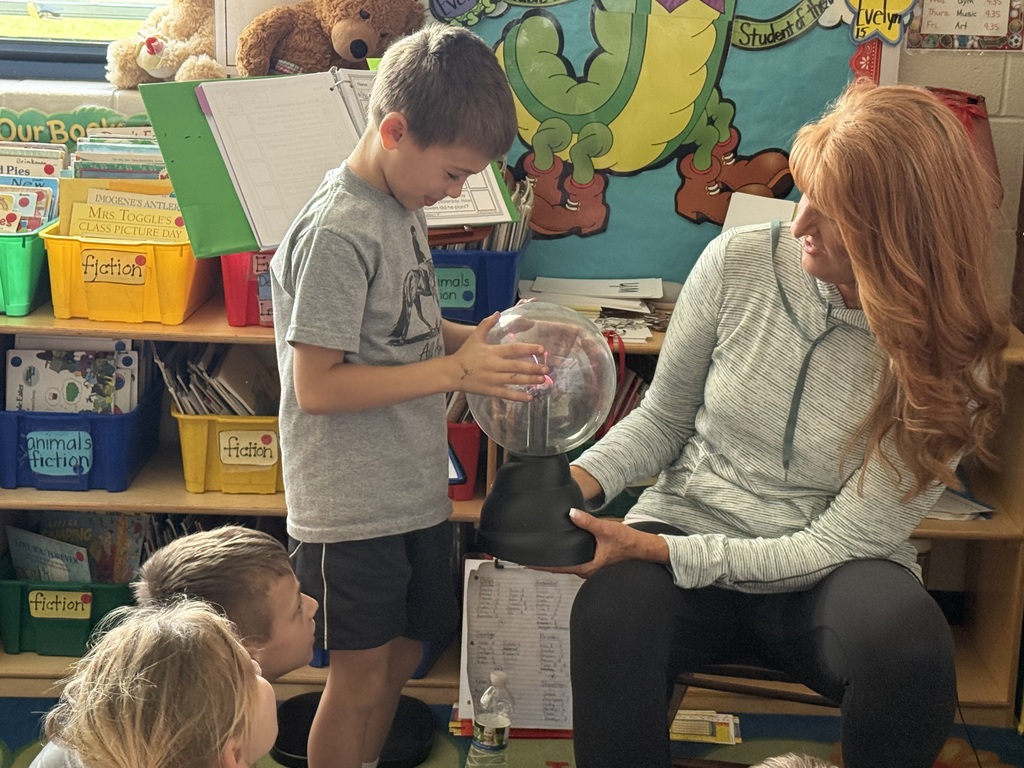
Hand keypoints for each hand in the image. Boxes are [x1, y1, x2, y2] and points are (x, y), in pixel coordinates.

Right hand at [450, 312, 548, 400]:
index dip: (528, 349)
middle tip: (547, 368)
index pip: (514, 349)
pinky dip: (518, 396)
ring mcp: (492, 379)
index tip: (542, 349)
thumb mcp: (475, 337)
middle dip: (533, 368)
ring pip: (514, 381)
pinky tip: (529, 397)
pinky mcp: (490, 390)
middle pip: (517, 367)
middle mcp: (494, 365)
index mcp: (492, 352)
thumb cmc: (464, 354)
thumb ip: (487, 324)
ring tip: (542, 380)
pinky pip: (506, 394)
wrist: (451, 372)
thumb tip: (498, 313)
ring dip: (529, 381)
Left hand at [539, 509, 669, 578]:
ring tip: (538, 553)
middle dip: (544, 563)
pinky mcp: (592, 561)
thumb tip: (571, 514)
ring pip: (566, 564)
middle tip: (527, 557)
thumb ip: (588, 522)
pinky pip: (573, 560)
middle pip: (559, 568)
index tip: (526, 563)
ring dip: (553, 560)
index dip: (541, 566)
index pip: (558, 568)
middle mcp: (586, 570)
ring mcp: (589, 567)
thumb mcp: (606, 529)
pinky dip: (563, 556)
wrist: (642, 548)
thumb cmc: (627, 543)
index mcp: (587, 567)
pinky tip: (558, 549)